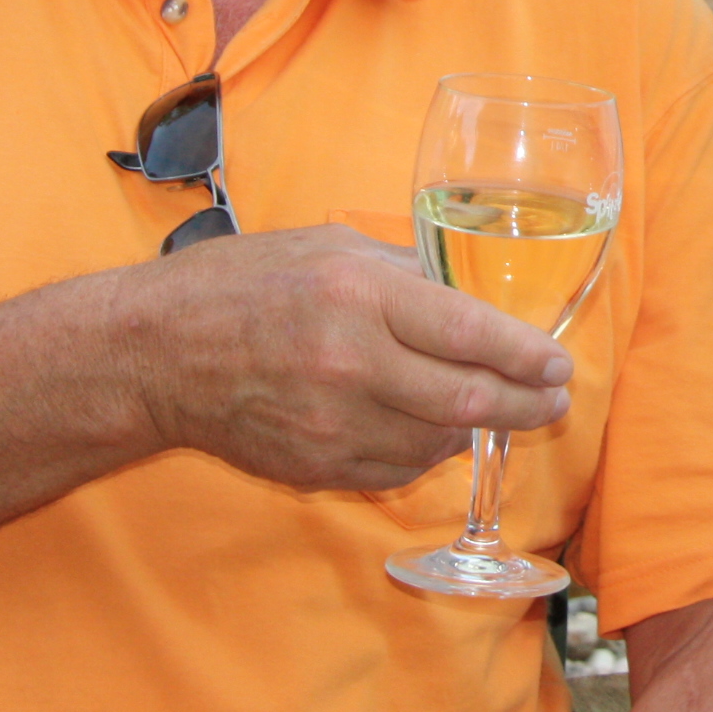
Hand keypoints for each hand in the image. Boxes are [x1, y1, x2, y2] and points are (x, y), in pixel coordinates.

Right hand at [118, 222, 571, 492]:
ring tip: (505, 411)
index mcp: (357, 295)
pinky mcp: (315, 465)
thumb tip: (469, 290)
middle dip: (526, 403)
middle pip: (467, 399)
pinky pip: (397, 467)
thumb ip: (404, 269)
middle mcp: (350, 364)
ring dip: (481, 429)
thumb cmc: (238, 284)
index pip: (468, 334)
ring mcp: (331, 424)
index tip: (559, 363)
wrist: (153, 354)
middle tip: (554, 399)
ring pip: (438, 441)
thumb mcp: (328, 244)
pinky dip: (430, 451)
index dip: (525, 354)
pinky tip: (441, 432)